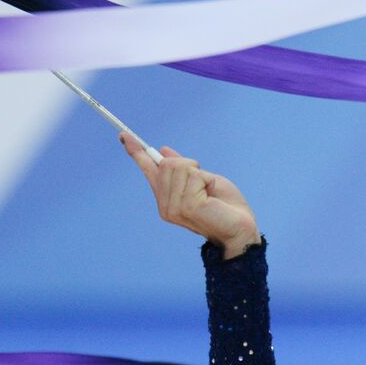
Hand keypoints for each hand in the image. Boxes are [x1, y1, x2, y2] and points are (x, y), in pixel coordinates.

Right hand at [120, 132, 259, 259]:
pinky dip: (207, 181)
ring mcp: (173, 207)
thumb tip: (164, 151)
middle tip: (205, 185)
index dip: (137, 151)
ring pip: (180, 167)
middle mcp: (165, 204)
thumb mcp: (204, 180)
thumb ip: (184, 169)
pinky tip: (211, 198)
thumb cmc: (226, 207)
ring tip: (209, 193)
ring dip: (201, 175)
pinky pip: (194, 176)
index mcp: (167, 197)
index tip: (124, 135)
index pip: (148, 169)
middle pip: (168, 164)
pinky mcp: (186, 207)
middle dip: (190, 166)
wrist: (241, 229)